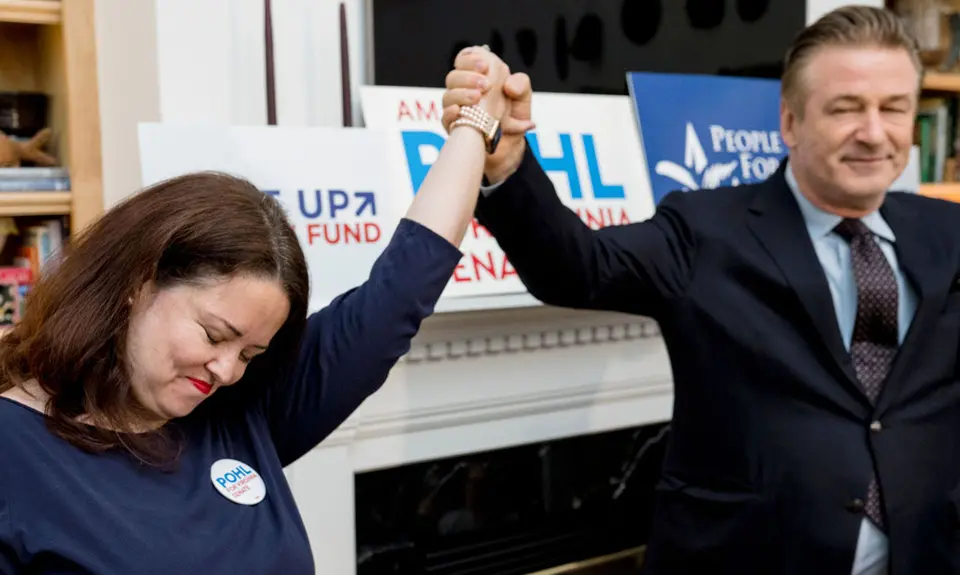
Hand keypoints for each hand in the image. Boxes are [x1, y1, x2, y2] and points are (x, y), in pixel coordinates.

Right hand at [442, 48, 535, 183]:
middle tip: (486, 84)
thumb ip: (520, 86)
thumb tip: (509, 86)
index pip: (464, 60)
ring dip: (462, 94)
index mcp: (478, 79)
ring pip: (448, 96)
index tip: (485, 65)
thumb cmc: (513, 119)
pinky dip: (451, 112)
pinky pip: (445, 118)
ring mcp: (457, 109)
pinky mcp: (454, 127)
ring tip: (478, 97)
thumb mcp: (522, 100)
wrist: (509, 147)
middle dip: (468, 76)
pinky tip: (460, 111)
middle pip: (453, 76)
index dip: (470, 59)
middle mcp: (463, 92)